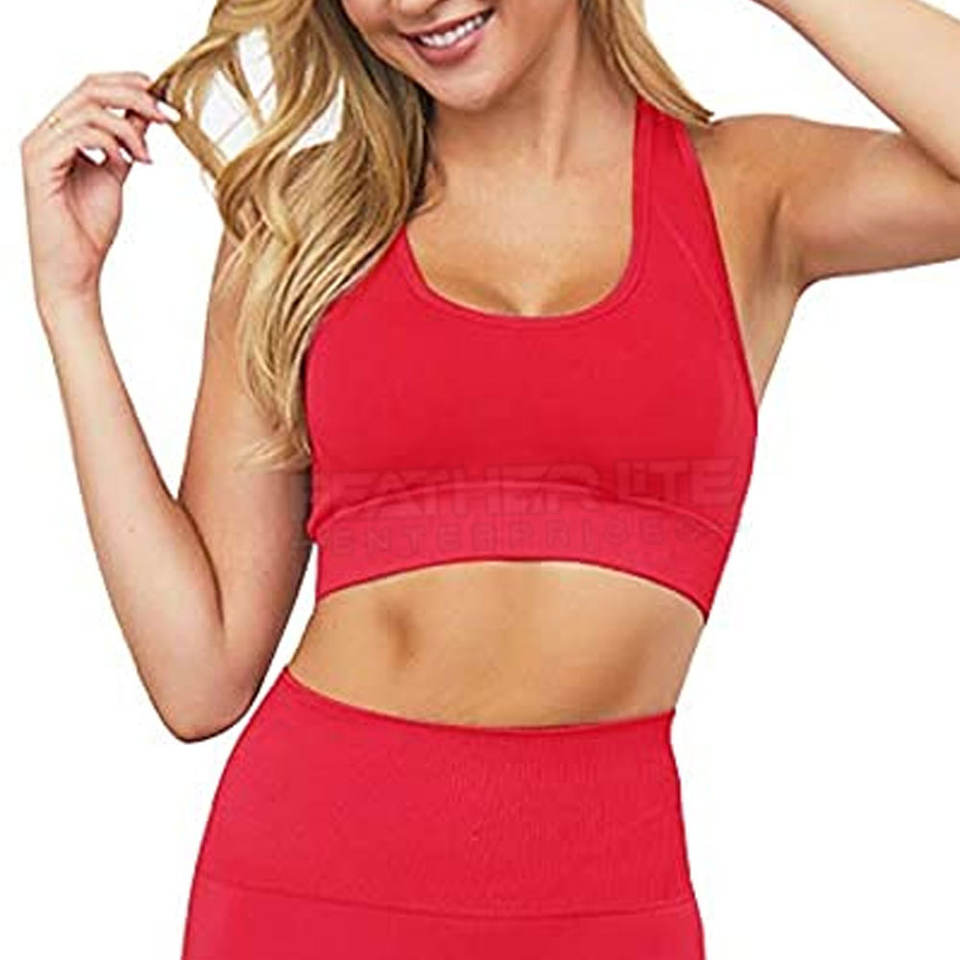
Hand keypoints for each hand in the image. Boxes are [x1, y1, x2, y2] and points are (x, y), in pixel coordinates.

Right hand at [20, 71, 178, 321]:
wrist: (75, 269)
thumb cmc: (89, 228)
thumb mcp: (116, 174)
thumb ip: (126, 143)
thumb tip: (146, 115)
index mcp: (61, 132)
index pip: (92, 88)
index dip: (130, 85)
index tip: (165, 99)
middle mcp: (45, 134)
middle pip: (89, 88)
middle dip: (136, 96)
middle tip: (168, 115)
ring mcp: (39, 147)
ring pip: (88, 109)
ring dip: (129, 128)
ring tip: (146, 157)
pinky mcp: (40, 165)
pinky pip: (78, 135)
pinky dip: (110, 143)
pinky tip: (127, 163)